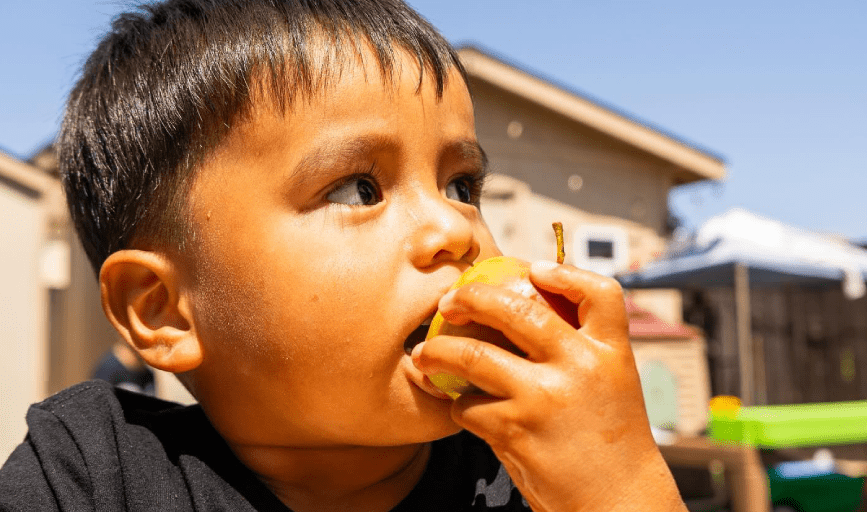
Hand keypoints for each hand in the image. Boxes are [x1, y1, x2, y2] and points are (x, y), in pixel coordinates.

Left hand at [413, 261, 685, 510]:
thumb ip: (579, 351)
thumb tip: (521, 314)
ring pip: (474, 355)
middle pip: (517, 308)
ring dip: (439, 351)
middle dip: (472, 297)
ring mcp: (545, 397)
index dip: (565, 273)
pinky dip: (457, 406)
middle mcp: (580, 366)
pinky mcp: (515, 430)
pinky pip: (468, 406)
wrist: (619, 505)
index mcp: (612, 353)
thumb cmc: (610, 445)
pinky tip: (460, 408)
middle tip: (450, 301)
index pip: (600, 292)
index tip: (534, 269)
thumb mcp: (612, 386)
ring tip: (424, 353)